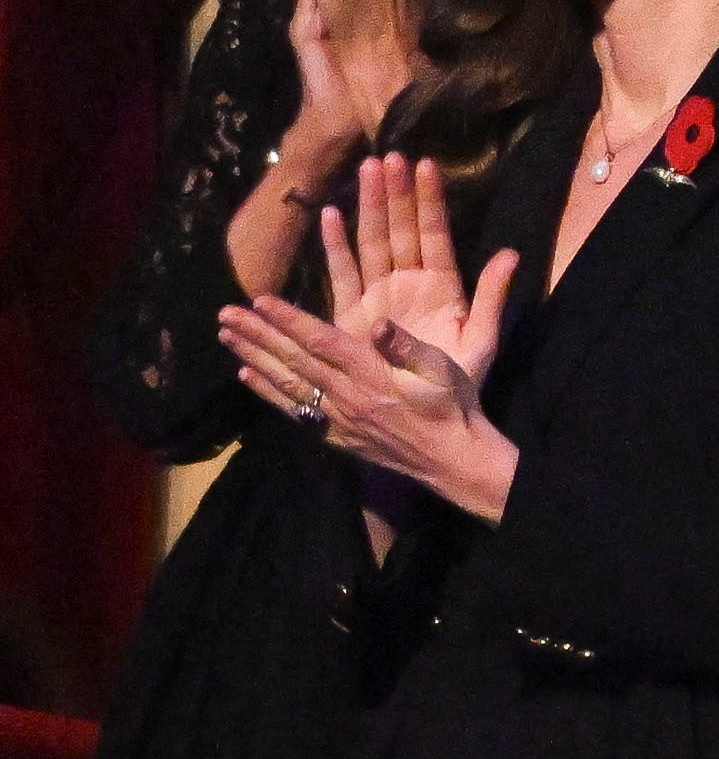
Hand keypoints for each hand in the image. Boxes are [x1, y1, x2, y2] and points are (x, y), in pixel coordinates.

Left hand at [219, 249, 518, 518]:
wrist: (452, 458)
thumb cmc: (452, 405)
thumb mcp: (442, 369)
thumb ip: (407, 347)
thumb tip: (379, 323)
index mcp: (372, 373)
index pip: (322, 341)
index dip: (290, 320)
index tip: (260, 300)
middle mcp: (347, 394)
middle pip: (294, 359)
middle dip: (258, 333)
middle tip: (226, 313)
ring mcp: (337, 416)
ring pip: (287, 382)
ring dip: (254, 357)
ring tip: (227, 336)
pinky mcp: (334, 434)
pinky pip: (295, 410)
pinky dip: (268, 392)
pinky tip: (247, 375)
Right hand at [320, 155, 503, 387]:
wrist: (431, 418)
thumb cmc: (459, 382)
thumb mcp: (482, 338)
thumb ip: (491, 294)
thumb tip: (511, 253)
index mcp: (443, 287)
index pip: (435, 234)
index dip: (430, 200)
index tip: (425, 164)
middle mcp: (409, 284)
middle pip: (401, 230)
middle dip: (395, 193)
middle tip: (387, 155)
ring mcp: (381, 295)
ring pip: (373, 242)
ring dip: (369, 207)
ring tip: (366, 170)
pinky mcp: (354, 314)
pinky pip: (343, 273)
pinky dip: (336, 245)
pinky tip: (331, 215)